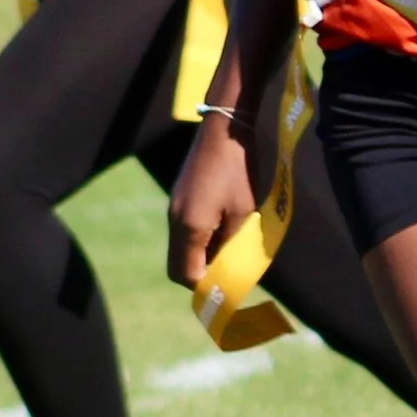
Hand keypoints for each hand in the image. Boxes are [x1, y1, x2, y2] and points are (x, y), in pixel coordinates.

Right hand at [167, 113, 258, 287]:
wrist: (223, 130)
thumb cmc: (238, 170)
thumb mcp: (243, 212)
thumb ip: (234, 244)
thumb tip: (231, 269)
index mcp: (190, 228)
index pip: (188, 275)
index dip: (207, 287)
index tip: (229, 286)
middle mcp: (175, 222)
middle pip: (178, 267)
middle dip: (200, 276)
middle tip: (228, 272)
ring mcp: (174, 209)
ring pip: (179, 250)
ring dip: (200, 257)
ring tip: (229, 249)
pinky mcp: (178, 200)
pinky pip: (183, 233)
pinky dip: (198, 241)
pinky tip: (222, 230)